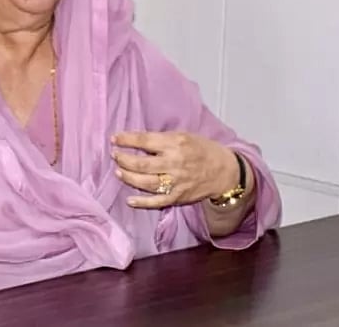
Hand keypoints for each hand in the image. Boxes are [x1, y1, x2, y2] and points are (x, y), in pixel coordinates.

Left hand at [111, 131, 238, 208]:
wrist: (224, 171)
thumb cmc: (202, 150)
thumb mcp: (184, 136)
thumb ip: (162, 139)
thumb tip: (136, 140)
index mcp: (176, 144)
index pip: (145, 141)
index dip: (127, 139)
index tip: (114, 138)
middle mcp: (175, 163)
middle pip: (142, 163)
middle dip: (124, 159)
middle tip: (115, 155)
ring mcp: (176, 182)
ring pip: (146, 182)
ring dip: (129, 177)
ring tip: (118, 171)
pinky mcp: (178, 197)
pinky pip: (157, 202)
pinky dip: (142, 202)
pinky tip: (130, 200)